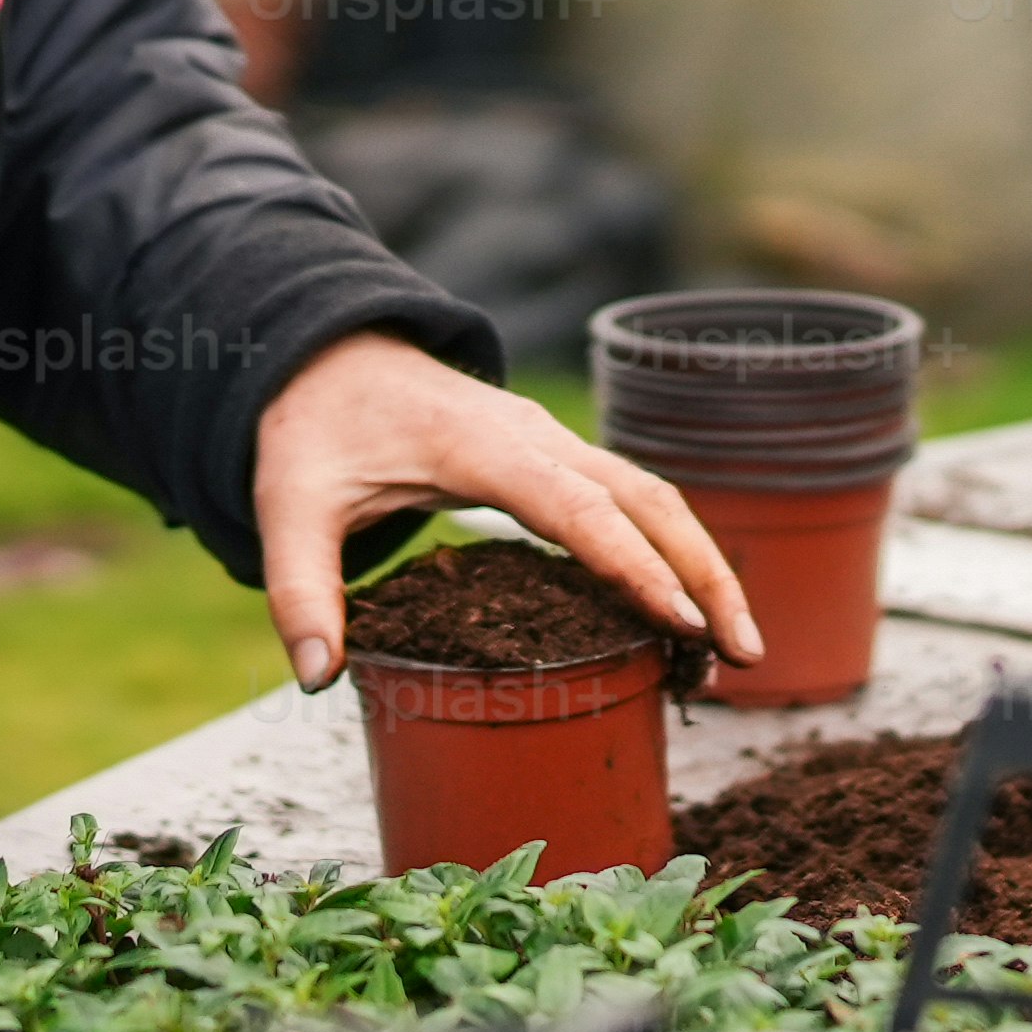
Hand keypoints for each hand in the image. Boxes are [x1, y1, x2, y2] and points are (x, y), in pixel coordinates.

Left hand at [248, 328, 755, 691]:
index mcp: (480, 448)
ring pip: (654, 497)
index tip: (680, 620)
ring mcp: (554, 445)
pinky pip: (633, 501)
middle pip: (647, 499)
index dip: (631, 562)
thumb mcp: (288, 503)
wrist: (328, 354)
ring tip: (736, 647)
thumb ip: (300, 587)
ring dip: (703, 565)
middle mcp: (535, 439)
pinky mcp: (557, 461)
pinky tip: (688, 611)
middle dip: (703, 573)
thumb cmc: (314, 428)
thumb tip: (317, 678)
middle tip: (743, 654)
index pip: (574, 506)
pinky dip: (673, 550)